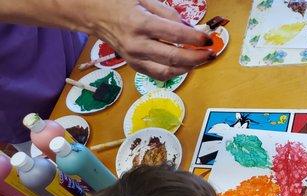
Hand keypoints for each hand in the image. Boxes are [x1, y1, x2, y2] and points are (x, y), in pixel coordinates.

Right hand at [90, 0, 213, 79]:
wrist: (93, 14)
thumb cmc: (120, 3)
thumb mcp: (144, 0)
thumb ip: (168, 15)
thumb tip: (190, 30)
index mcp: (141, 24)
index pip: (175, 35)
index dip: (195, 39)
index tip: (208, 39)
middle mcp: (138, 45)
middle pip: (174, 58)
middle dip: (196, 57)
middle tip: (210, 54)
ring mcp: (135, 59)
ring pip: (168, 71)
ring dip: (188, 68)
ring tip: (201, 60)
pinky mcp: (135, 66)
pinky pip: (159, 74)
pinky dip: (175, 72)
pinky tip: (185, 65)